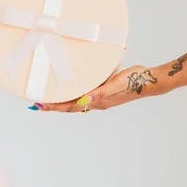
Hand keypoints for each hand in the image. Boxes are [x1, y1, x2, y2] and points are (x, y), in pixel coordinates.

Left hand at [36, 66, 161, 111]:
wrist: (149, 80)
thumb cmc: (134, 81)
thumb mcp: (115, 85)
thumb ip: (100, 93)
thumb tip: (84, 100)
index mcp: (97, 101)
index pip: (70, 106)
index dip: (54, 106)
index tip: (39, 105)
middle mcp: (97, 101)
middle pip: (70, 106)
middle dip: (53, 105)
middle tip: (36, 104)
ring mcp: (101, 96)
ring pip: (76, 100)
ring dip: (62, 100)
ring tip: (49, 98)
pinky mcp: (105, 89)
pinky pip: (85, 93)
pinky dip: (74, 93)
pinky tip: (72, 88)